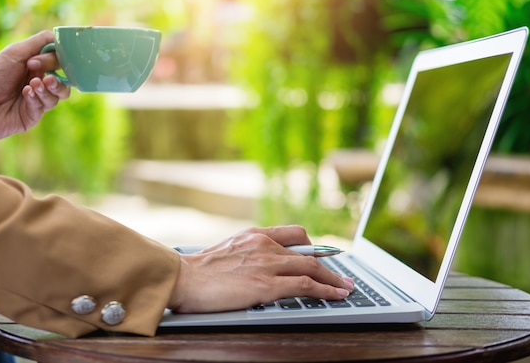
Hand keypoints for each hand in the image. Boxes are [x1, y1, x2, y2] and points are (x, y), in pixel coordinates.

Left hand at [0, 31, 70, 141]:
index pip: (59, 60)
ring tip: (34, 85)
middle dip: (57, 78)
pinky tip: (26, 94)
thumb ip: (37, 43)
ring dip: (49, 89)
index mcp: (35, 64)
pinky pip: (45, 106)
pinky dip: (37, 98)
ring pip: (60, 95)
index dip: (56, 59)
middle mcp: (39, 81)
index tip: (38, 60)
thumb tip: (58, 36)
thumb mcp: (13, 54)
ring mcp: (37, 99)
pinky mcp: (33, 115)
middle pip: (65, 79)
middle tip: (44, 76)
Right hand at [167, 225, 353, 312]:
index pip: (294, 234)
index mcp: (255, 235)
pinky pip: (305, 286)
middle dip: (329, 267)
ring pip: (312, 269)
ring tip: (346, 288)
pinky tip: (335, 295)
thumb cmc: (198, 271)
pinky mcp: (266, 285)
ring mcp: (267, 264)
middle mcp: (264, 244)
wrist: (182, 278)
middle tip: (342, 277)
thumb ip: (247, 253)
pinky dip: (326, 291)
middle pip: (309, 254)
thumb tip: (259, 265)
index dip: (313, 247)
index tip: (324, 256)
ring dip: (334, 280)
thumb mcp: (227, 251)